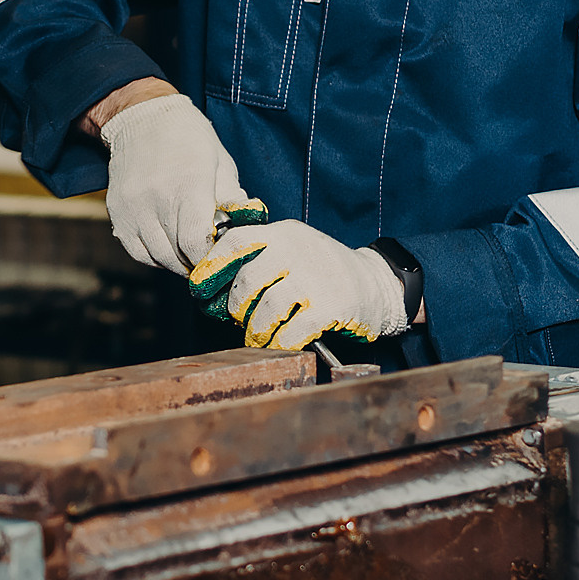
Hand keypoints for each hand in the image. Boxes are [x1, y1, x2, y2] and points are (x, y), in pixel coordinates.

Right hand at [99, 93, 249, 273]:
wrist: (143, 116)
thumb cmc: (189, 138)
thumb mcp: (220, 163)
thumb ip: (232, 200)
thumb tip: (245, 231)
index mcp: (189, 185)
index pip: (195, 241)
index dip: (209, 257)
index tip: (219, 256)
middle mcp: (156, 198)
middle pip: (176, 254)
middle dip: (196, 262)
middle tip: (208, 259)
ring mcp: (133, 207)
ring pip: (157, 256)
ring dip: (176, 262)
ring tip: (189, 254)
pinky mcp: (117, 211)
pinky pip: (136, 250)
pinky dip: (154, 257)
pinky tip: (168, 247)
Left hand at [188, 220, 409, 348]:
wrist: (380, 286)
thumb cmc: (326, 274)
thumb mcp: (295, 252)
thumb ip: (262, 260)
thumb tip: (215, 290)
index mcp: (284, 233)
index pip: (236, 241)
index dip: (211, 266)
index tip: (198, 288)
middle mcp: (298, 250)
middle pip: (247, 281)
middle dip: (237, 308)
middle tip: (241, 320)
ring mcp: (316, 277)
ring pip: (266, 309)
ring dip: (256, 331)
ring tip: (259, 338)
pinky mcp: (331, 306)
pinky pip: (291, 332)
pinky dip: (280, 344)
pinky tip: (281, 346)